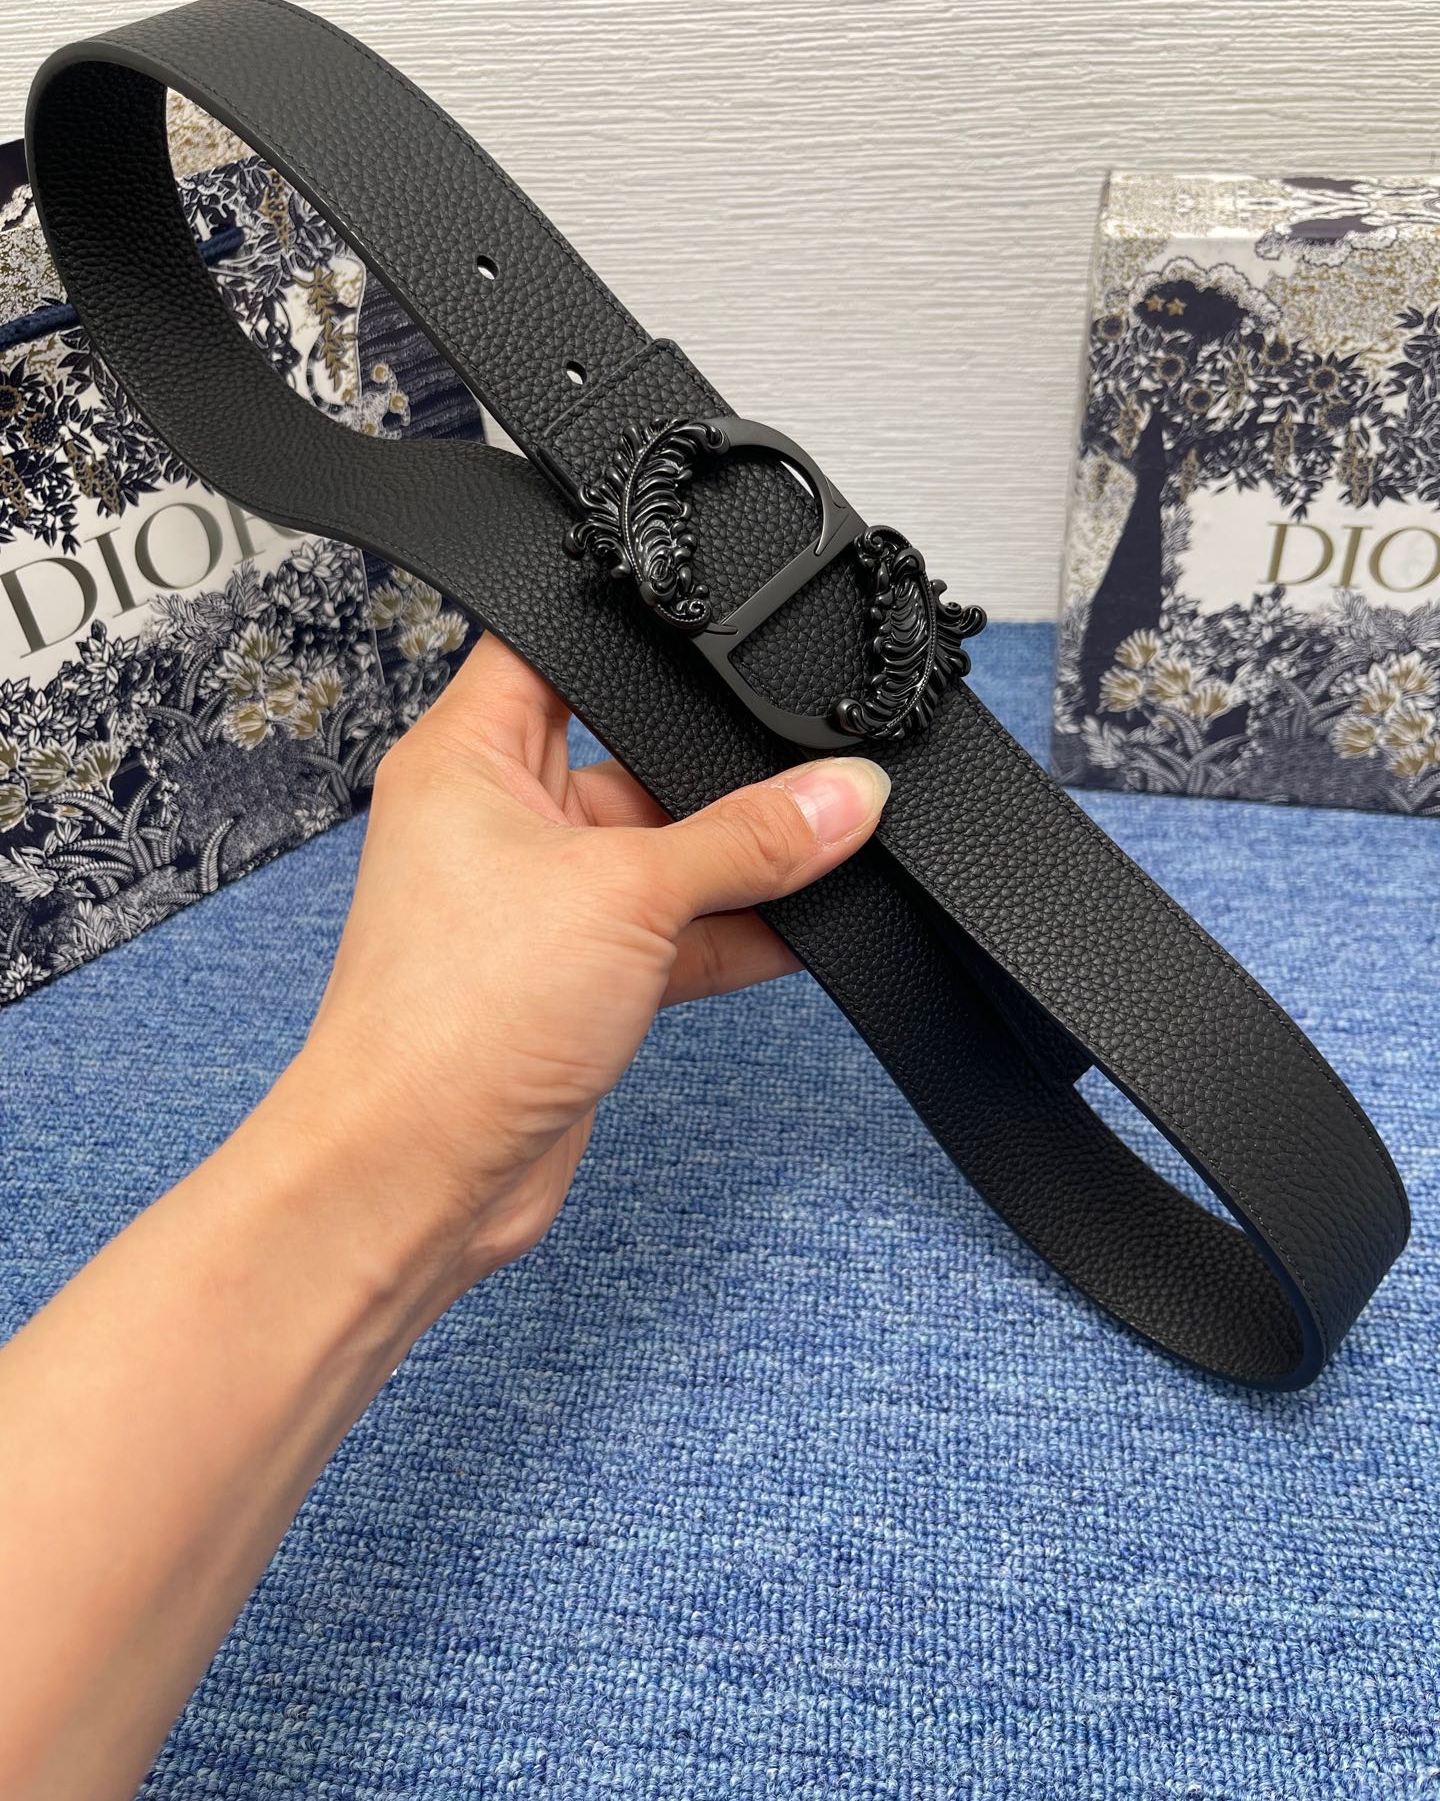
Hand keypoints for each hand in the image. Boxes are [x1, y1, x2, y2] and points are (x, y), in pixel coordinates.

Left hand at [296, 631, 890, 1288]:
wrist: (420, 1175)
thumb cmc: (449, 1022)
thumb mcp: (627, 893)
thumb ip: (749, 839)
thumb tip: (841, 796)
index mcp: (467, 757)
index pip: (552, 648)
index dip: (631, 632)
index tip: (725, 626)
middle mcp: (498, 821)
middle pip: (631, 756)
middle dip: (714, 765)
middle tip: (806, 759)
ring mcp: (541, 903)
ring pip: (664, 852)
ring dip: (738, 861)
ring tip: (826, 845)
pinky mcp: (578, 978)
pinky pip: (675, 931)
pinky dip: (736, 930)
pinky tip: (807, 923)